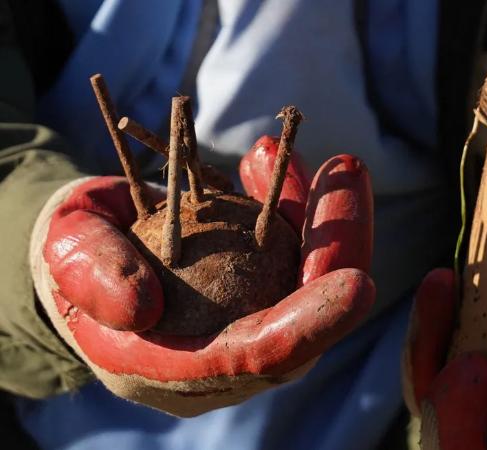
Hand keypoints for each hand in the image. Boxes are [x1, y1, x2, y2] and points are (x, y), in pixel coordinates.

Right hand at [31, 137, 373, 416]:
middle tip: (348, 181)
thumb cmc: (78, 253)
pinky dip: (296, 206)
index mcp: (175, 364)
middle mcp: (225, 352)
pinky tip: (285, 162)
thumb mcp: (68, 253)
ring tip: (339, 165)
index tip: (356, 283)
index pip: (256, 355)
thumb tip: (141, 305)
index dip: (308, 325)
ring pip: (308, 281)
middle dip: (339, 250)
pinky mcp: (262, 286)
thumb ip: (90, 275)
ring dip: (328, 220)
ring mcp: (248, 320)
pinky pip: (293, 252)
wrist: (92, 247)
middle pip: (303, 317)